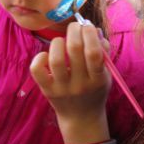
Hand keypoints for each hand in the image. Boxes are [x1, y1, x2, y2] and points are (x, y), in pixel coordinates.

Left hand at [30, 22, 111, 143]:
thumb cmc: (94, 90)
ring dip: (58, 42)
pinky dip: (40, 57)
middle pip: (74, 49)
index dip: (89, 33)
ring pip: (55, 58)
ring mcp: (62, 88)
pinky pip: (37, 70)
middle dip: (74, 30)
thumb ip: (103, 51)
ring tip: (62, 41)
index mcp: (98, 79)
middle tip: (75, 27)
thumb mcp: (106, 74)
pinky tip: (47, 55)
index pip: (93, 52)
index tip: (88, 26)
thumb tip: (94, 29)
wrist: (81, 118)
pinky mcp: (46, 90)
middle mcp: (80, 84)